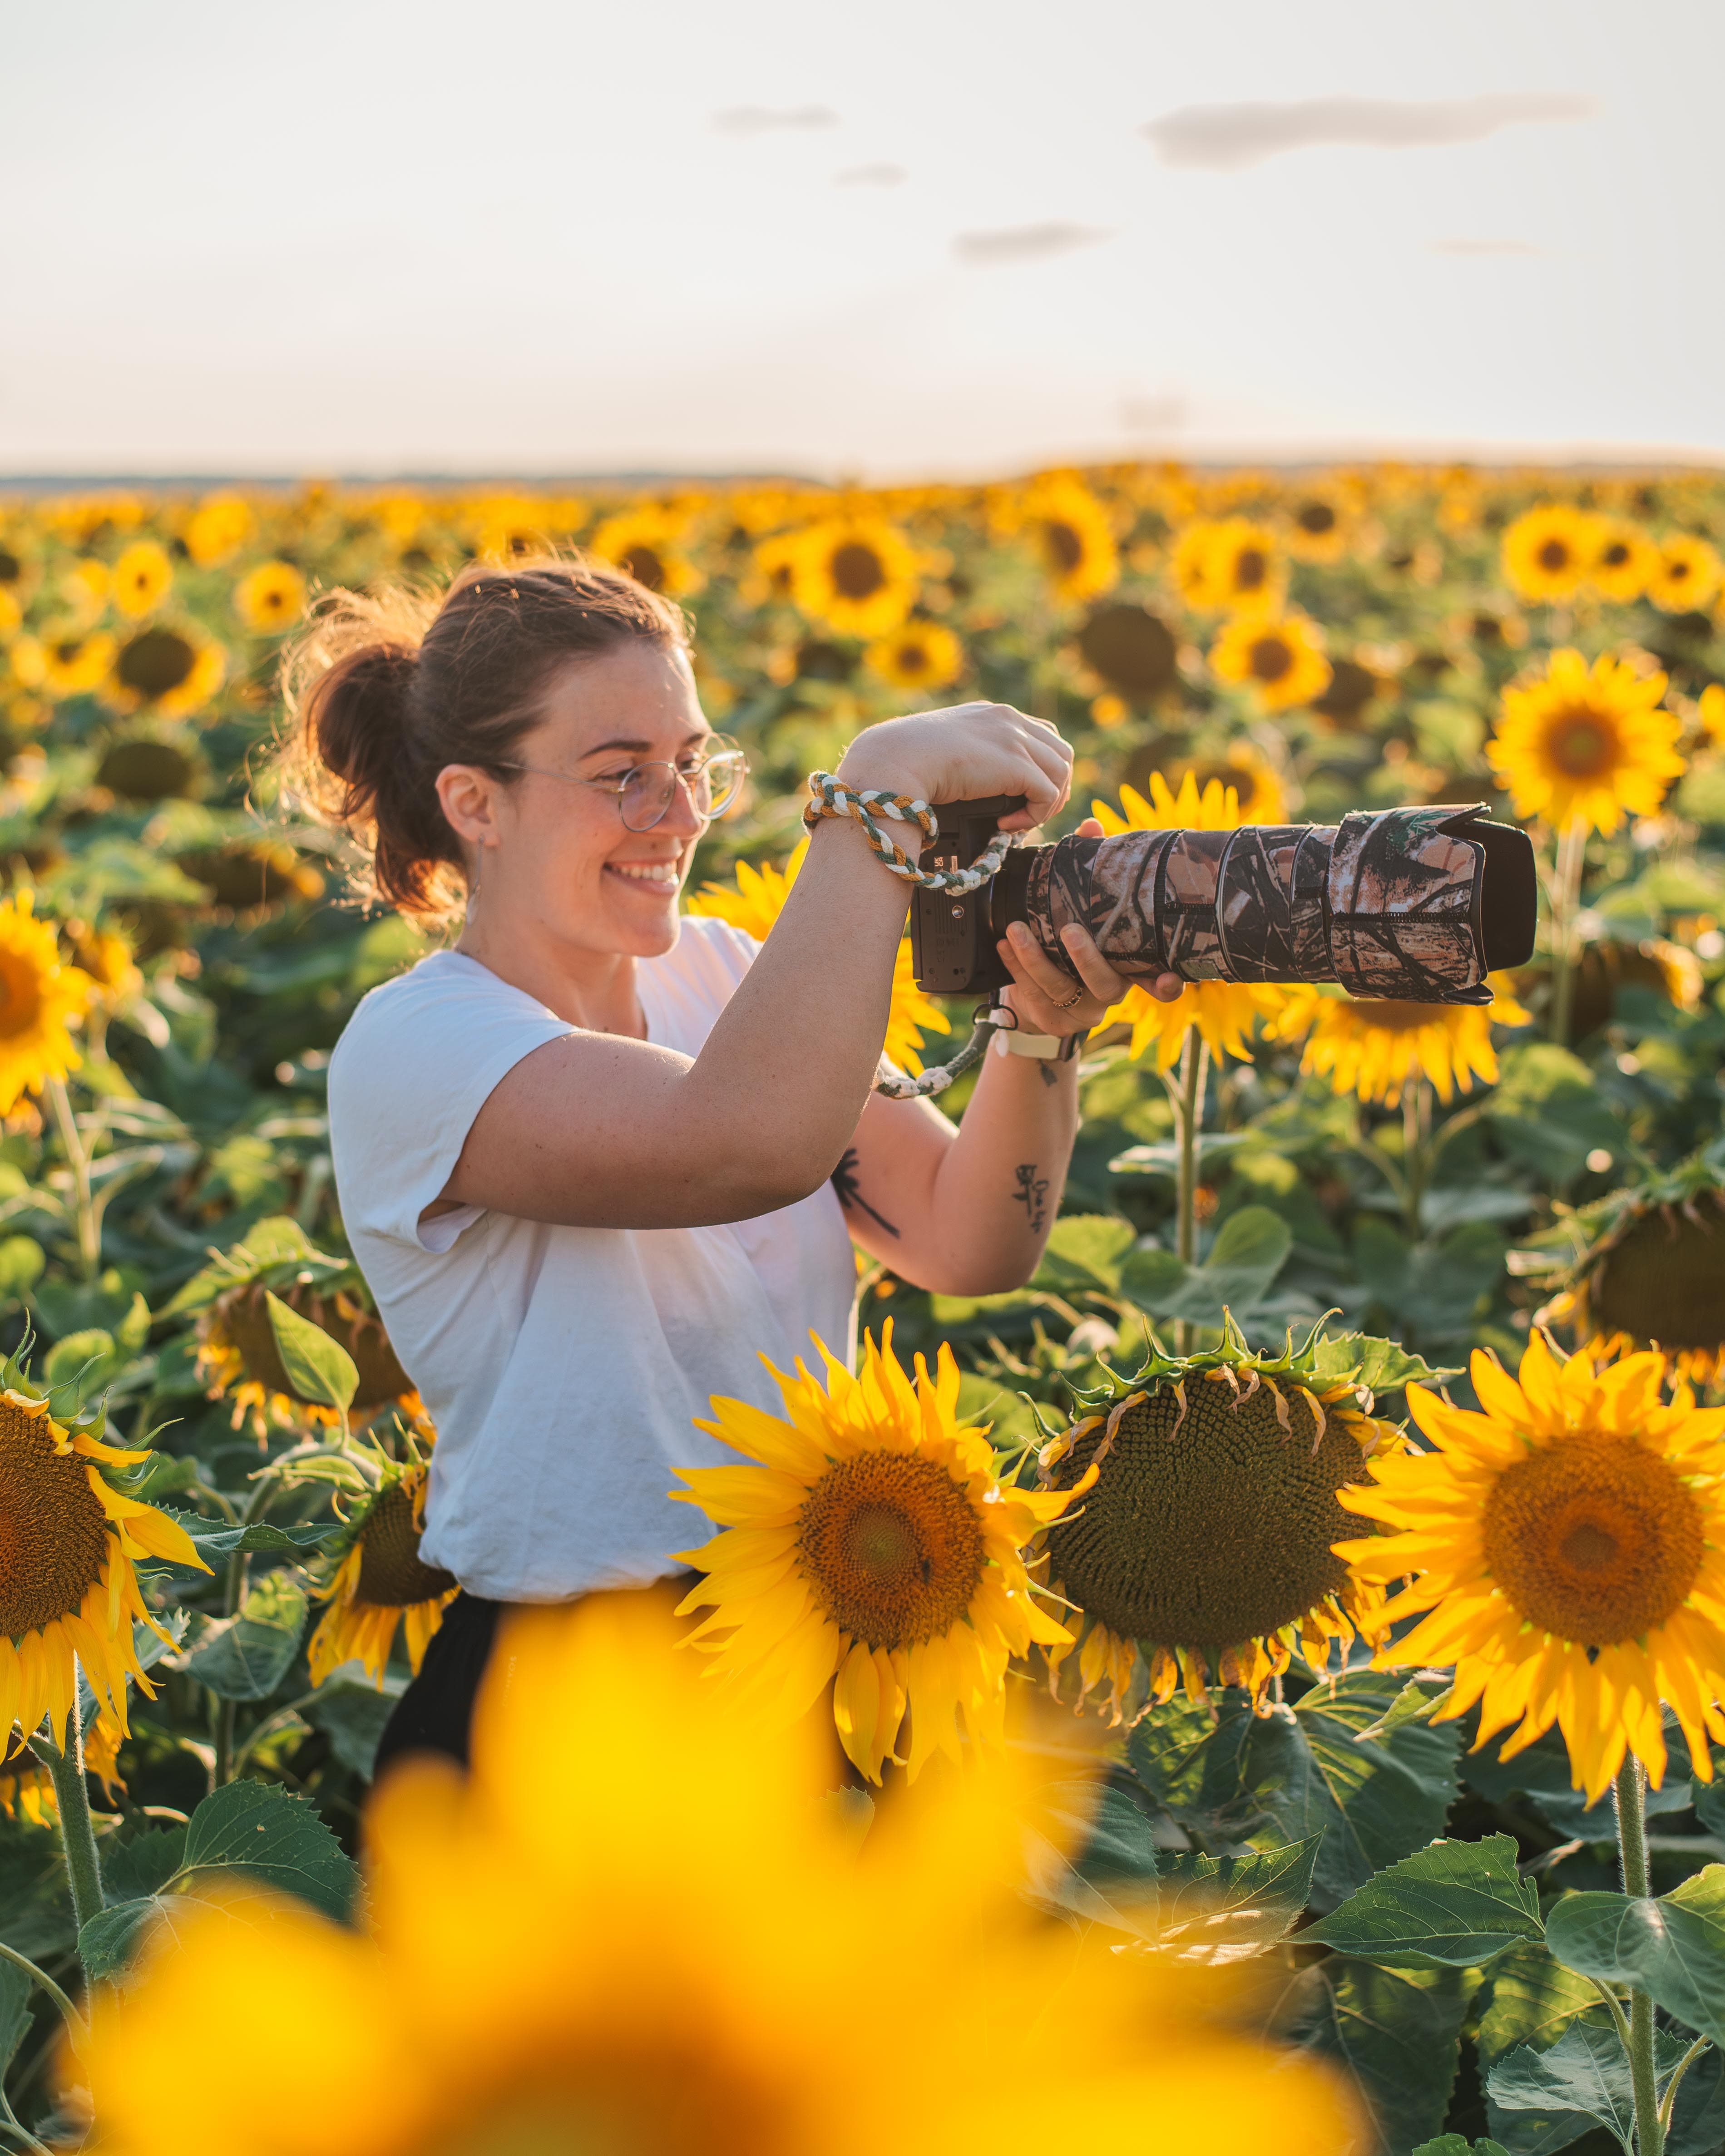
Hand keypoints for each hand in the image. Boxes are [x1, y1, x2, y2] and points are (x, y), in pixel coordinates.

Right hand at [836, 701, 1072, 831]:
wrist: (894, 760)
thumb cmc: (904, 760)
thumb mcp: (943, 748)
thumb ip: (966, 756)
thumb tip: (970, 782)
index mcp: (992, 713)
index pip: (1040, 735)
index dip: (1041, 769)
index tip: (1021, 796)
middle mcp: (1008, 719)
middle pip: (1060, 752)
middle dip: (1054, 786)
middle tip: (1029, 813)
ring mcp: (1014, 738)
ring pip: (1061, 772)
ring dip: (1047, 803)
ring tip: (1019, 822)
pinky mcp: (1015, 764)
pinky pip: (1048, 793)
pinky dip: (1036, 815)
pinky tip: (1008, 826)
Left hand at [995, 818, 1181, 1032]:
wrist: (1037, 997)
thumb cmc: (1068, 945)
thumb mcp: (1083, 908)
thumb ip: (1092, 871)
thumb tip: (1092, 826)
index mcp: (1128, 970)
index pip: (1157, 982)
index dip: (1167, 985)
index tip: (1170, 979)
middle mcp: (1109, 993)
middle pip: (1105, 984)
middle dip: (1086, 959)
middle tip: (1069, 931)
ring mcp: (1080, 1011)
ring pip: (1060, 989)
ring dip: (1035, 960)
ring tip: (1016, 931)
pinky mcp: (1052, 1020)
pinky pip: (1033, 996)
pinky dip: (1016, 969)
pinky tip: (1005, 947)